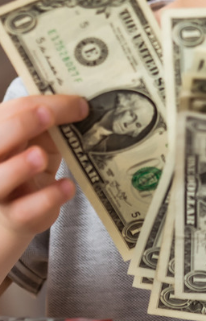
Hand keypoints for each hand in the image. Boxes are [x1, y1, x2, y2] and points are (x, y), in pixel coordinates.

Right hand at [0, 95, 87, 240]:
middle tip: (47, 115)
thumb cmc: (28, 165)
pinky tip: (67, 187)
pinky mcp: (14, 218)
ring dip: (20, 166)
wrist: (17, 213)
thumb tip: (82, 106)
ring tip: (40, 156)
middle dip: (20, 125)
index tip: (77, 103)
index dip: (42, 103)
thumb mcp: (38, 140)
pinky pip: (25, 210)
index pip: (12, 111)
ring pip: (0, 179)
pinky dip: (47, 198)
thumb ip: (51, 125)